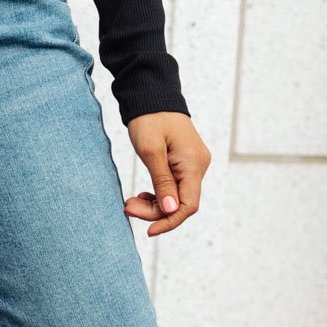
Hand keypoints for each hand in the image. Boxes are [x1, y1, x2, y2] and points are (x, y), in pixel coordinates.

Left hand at [124, 112, 210, 236]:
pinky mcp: (185, 162)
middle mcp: (199, 166)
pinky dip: (159, 194)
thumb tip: (171, 210)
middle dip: (154, 211)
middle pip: (181, 203)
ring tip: (131, 201)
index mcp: (193, 164)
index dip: (169, 221)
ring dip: (154, 204)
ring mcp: (194, 164)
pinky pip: (175, 187)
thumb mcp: (150, 150)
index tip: (148, 231)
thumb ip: (161, 181)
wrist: (152, 95)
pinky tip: (143, 195)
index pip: (188, 206)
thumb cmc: (149, 118)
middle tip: (127, 206)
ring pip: (176, 197)